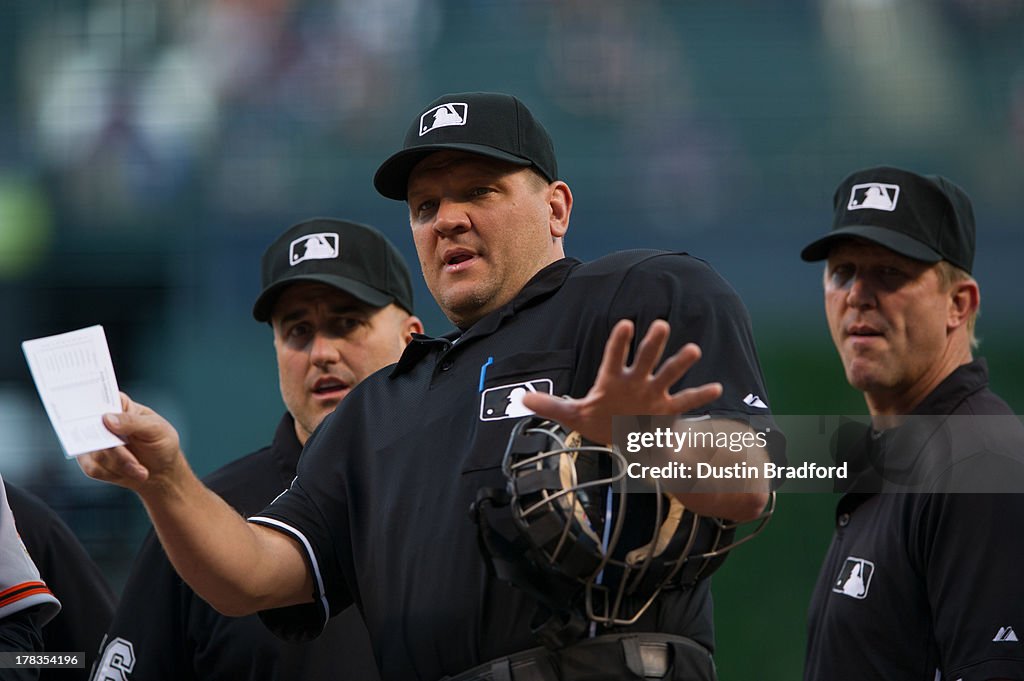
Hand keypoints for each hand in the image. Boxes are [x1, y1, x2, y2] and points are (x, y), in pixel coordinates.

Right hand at [77, 392, 185, 492]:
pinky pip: (93, 468)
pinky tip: (131, 473)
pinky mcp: (91, 461)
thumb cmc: (161, 443)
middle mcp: (101, 421)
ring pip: (94, 452)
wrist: (162, 472)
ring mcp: (94, 441)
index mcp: (118, 404)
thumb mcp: (156, 429)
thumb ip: (133, 422)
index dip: (88, 402)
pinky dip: (114, 473)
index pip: (96, 396)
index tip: (94, 414)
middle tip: (133, 461)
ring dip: (119, 464)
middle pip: (91, 428)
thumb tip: (107, 418)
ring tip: (140, 469)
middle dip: (112, 448)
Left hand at [522, 319, 722, 443]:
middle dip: (651, 344)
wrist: (625, 442)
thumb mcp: (573, 415)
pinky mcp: (666, 410)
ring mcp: (653, 393)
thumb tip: (520, 398)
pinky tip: (715, 387)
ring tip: (692, 349)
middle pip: (644, 358)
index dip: (619, 342)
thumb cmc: (600, 421)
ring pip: (668, 374)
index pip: (613, 356)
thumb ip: (550, 405)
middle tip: (660, 325)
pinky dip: (700, 395)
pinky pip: (685, 401)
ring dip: (679, 363)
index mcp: (611, 379)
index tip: (626, 323)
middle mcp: (635, 381)